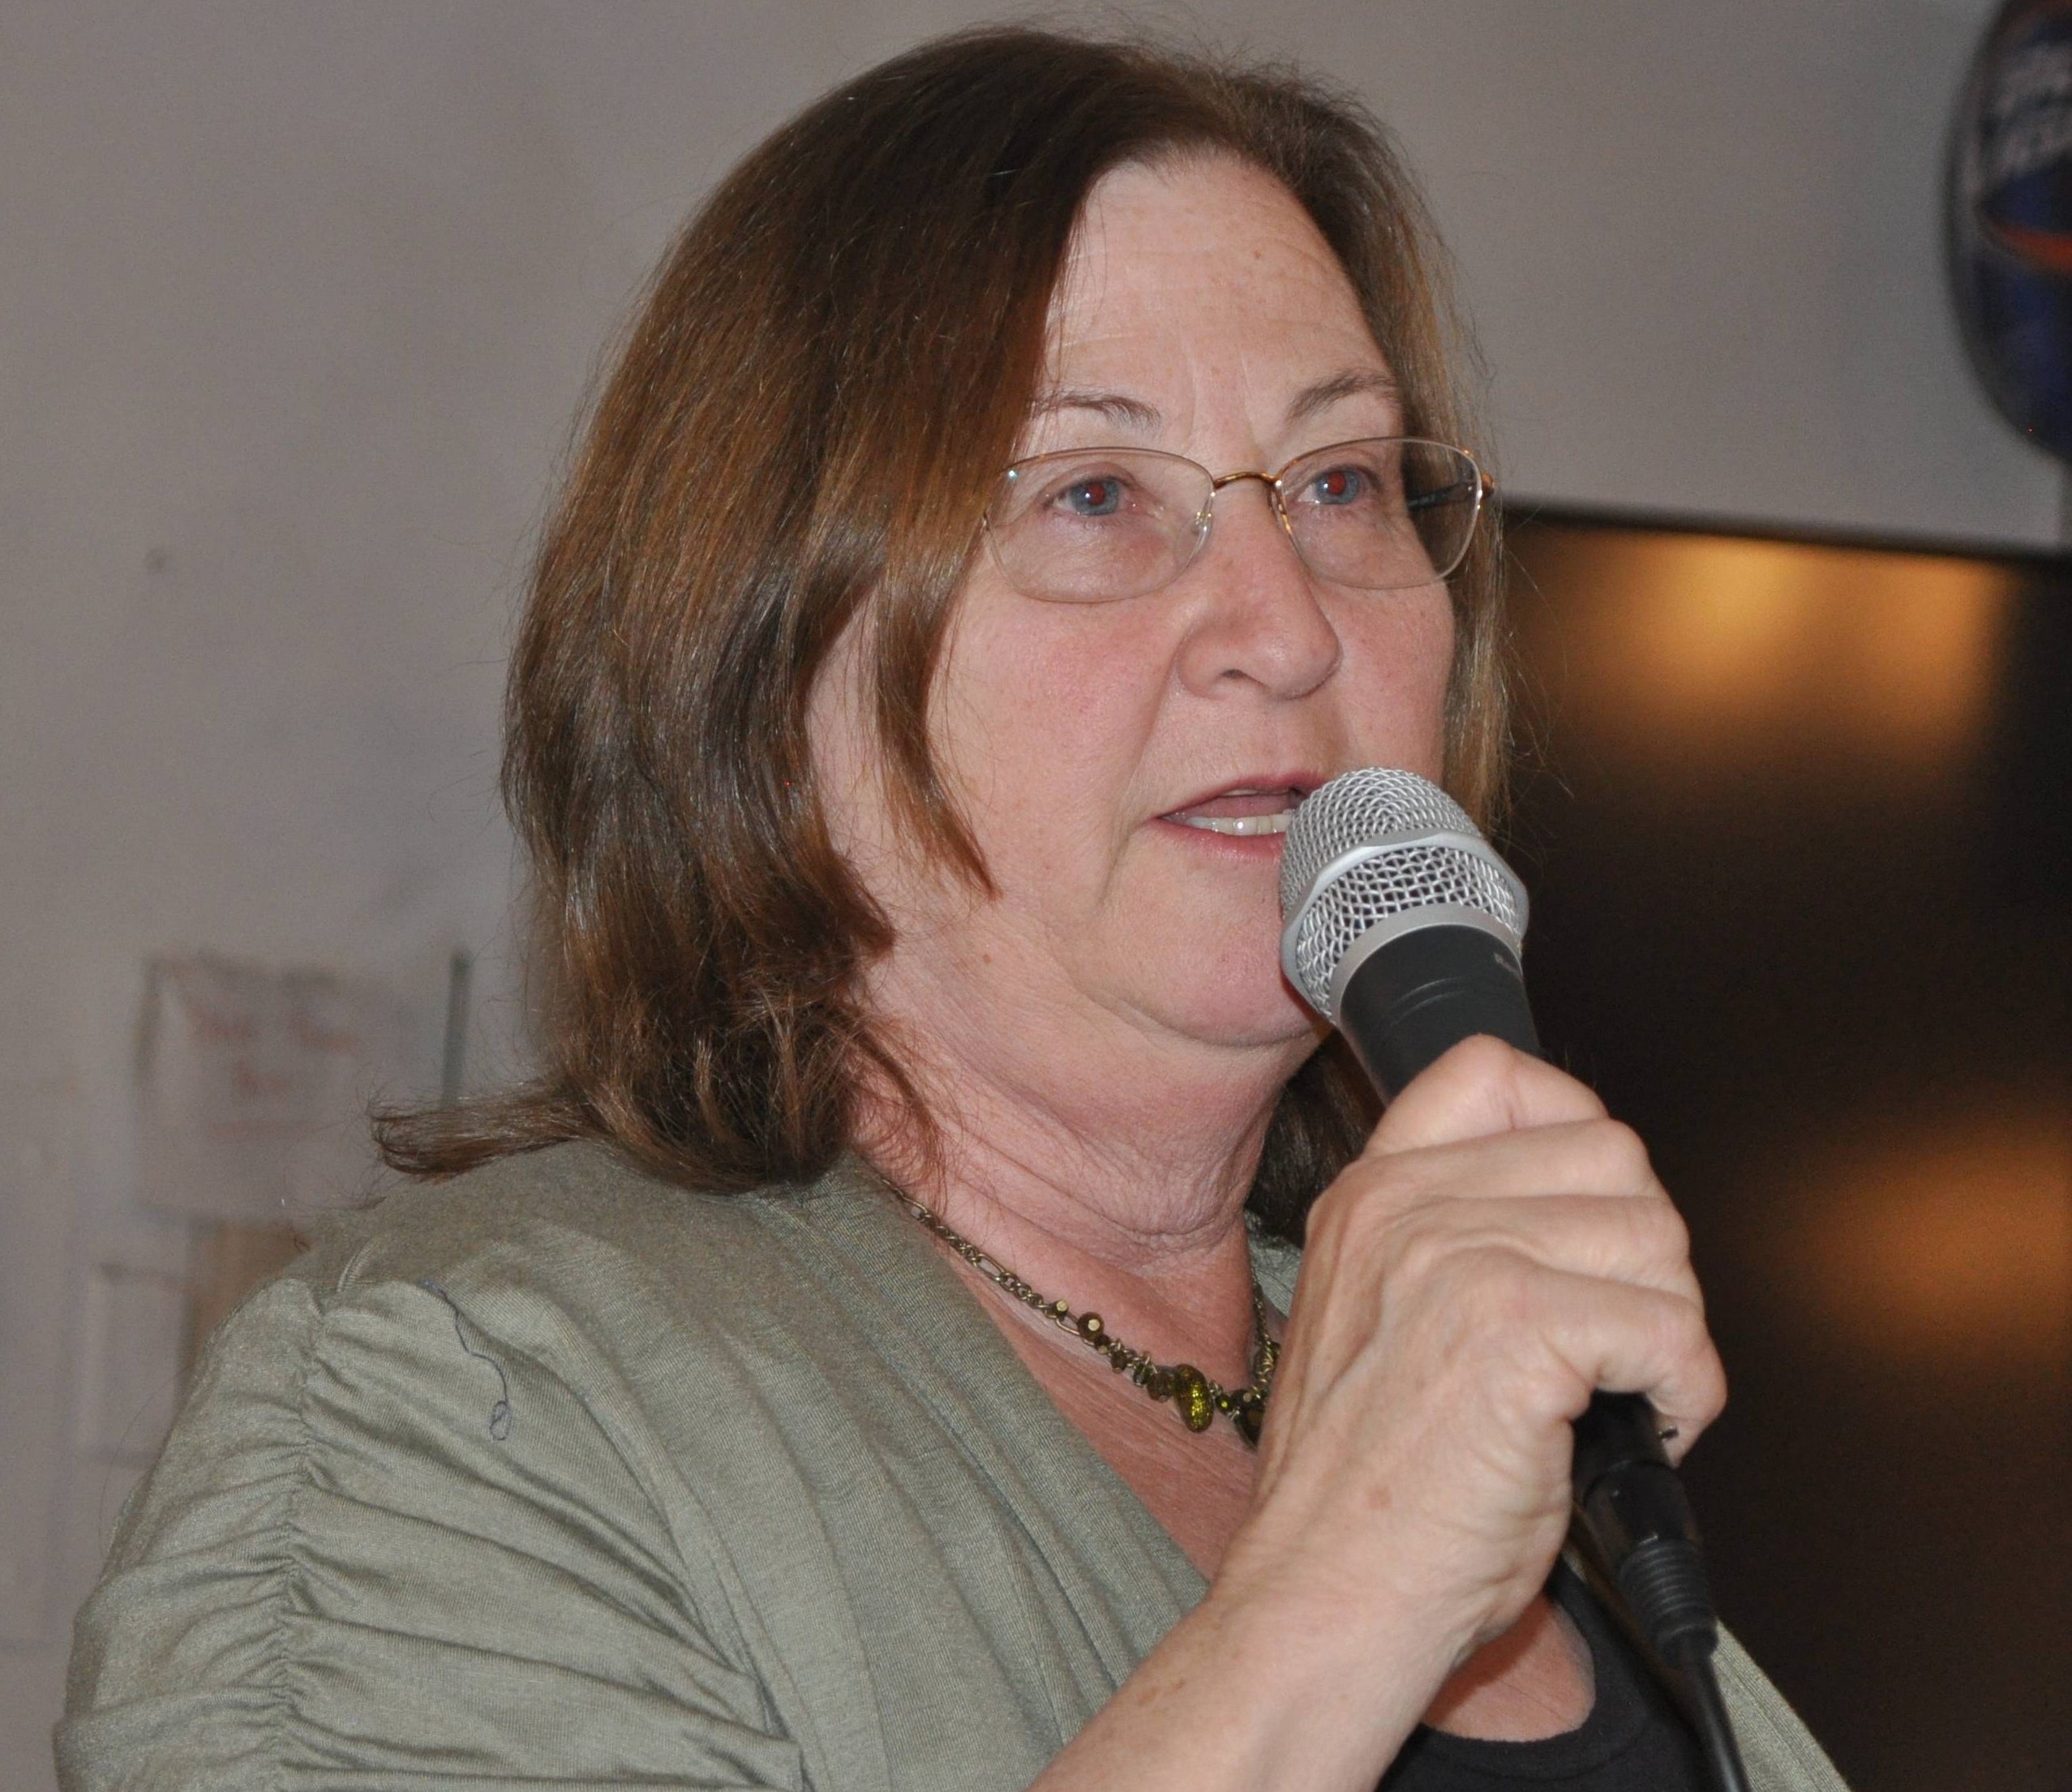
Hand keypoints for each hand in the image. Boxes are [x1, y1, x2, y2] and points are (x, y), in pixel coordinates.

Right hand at [1218, 1035, 1725, 1682]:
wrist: (1326, 1598)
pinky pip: (1672, 1327)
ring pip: (1655, 1235)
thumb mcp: (1376, 1327)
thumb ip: (1453, 1246)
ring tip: (1618, 1399)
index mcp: (1369, 1199)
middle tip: (1613, 1345)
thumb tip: (1589, 1221)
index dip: (1574, 1129)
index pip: (1494, 1073)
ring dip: (1668, 1328)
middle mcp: (1406, 1208)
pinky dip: (1685, 1394)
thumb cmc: (1361, 1498)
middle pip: (1613, 1156)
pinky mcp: (1512, 1327)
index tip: (1586, 1216)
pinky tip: (1638, 1433)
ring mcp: (1455, 1256)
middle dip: (1643, 1256)